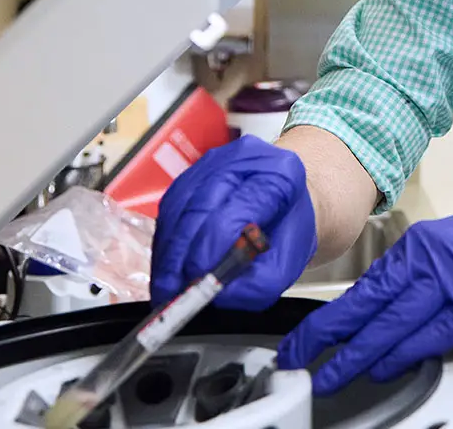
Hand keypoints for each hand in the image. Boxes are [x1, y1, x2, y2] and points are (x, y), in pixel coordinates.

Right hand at [151, 136, 317, 309]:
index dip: (212, 248)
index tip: (198, 280)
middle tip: (173, 291)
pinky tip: (166, 266)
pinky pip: (169, 208)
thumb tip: (217, 294)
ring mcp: (214, 160)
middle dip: (182, 255)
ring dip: (168, 251)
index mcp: (280, 173)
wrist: (285, 206)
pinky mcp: (191, 172)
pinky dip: (166, 241)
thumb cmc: (286, 232)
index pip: (238, 209)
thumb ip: (257, 285)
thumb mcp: (285, 266)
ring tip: (166, 285)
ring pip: (178, 207)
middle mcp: (245, 158)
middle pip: (200, 206)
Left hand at [277, 186, 452, 392]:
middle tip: (299, 355)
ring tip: (332, 375)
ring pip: (391, 322)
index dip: (333, 314)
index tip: (309, 335)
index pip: (365, 285)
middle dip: (328, 334)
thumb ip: (424, 276)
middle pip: (367, 302)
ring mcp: (452, 278)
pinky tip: (383, 368)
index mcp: (421, 245)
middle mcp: (429, 257)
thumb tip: (391, 311)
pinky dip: (404, 354)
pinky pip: (431, 333)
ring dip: (357, 353)